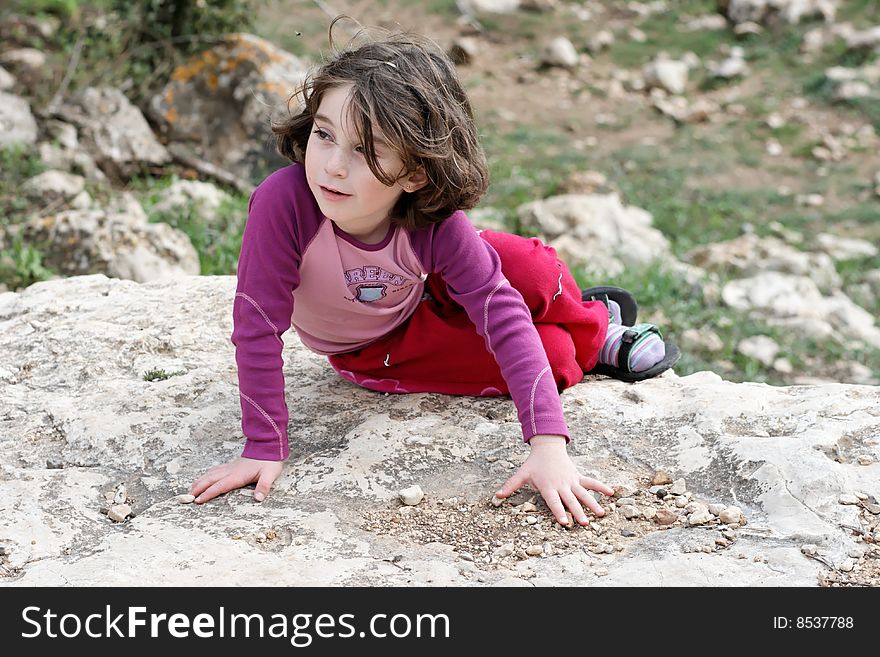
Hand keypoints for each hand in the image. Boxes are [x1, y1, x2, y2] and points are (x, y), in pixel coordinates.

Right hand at [189, 456, 283, 503]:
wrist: (268, 447)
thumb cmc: (269, 462)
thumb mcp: (270, 475)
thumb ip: (264, 486)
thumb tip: (258, 498)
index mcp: (237, 476)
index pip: (219, 486)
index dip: (208, 494)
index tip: (197, 501)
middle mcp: (230, 471)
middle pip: (210, 480)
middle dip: (197, 489)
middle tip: (187, 497)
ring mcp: (229, 467)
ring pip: (210, 474)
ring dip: (199, 482)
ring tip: (190, 490)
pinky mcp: (231, 465)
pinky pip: (214, 470)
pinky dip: (206, 475)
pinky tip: (203, 478)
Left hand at [495, 434, 613, 525]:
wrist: (548, 447)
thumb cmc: (534, 463)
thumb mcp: (522, 474)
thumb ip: (511, 485)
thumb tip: (496, 496)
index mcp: (548, 486)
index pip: (553, 501)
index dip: (558, 511)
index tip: (564, 522)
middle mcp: (561, 484)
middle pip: (570, 500)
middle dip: (578, 512)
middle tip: (584, 523)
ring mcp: (571, 480)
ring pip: (584, 493)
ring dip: (592, 503)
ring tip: (601, 514)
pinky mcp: (578, 476)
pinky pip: (591, 482)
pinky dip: (601, 487)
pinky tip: (612, 493)